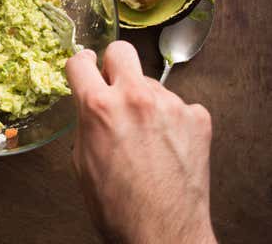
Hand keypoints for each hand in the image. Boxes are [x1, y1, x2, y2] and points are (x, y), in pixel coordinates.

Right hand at [66, 41, 215, 242]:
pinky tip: (166, 143)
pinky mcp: (196, 117)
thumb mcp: (81, 160)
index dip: (79, 64)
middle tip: (114, 84)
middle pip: (121, 50)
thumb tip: (90, 103)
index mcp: (99, 107)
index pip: (80, 61)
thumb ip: (86, 121)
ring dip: (144, 99)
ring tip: (145, 133)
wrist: (160, 232)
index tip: (85, 66)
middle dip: (113, 64)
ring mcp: (170, 104)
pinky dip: (170, 118)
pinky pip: (178, 103)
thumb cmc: (117, 206)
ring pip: (151, 82)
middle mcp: (134, 98)